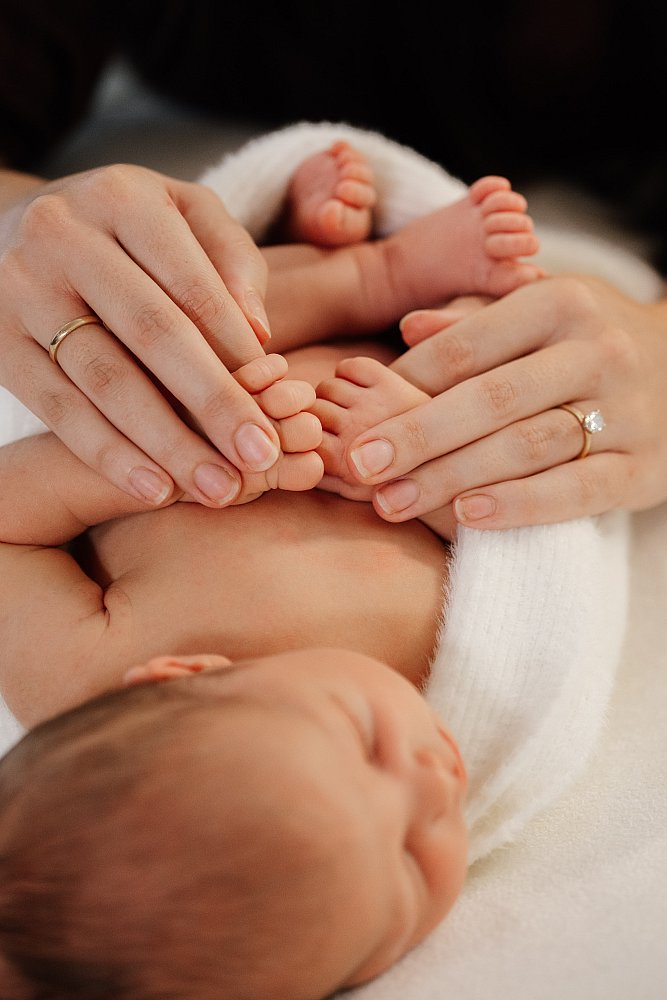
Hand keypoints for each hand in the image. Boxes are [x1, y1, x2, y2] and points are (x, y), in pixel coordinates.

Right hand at [0, 164, 280, 506]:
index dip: (238, 352)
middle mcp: (64, 235)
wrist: (14, 226)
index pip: (191, 285)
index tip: (279, 407)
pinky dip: (109, 454)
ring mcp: (22, 290)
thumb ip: (231, 259)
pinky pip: (57, 407)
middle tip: (261, 456)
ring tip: (218, 488)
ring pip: (104, 378)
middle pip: (152, 332)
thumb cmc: (125, 228)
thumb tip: (260, 333)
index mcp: (122, 198)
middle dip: (213, 403)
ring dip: (167, 442)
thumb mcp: (183, 214)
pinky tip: (155, 488)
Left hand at [340, 275, 666, 528]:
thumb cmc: (589, 342)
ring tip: (391, 502)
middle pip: (490, 398)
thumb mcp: (542, 312)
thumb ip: (475, 321)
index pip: (468, 346)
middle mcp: (596, 351)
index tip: (355, 416)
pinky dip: (521, 505)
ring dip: (451, 477)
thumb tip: (407, 330)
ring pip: (526, 445)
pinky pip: (577, 491)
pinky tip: (468, 517)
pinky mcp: (644, 467)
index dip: (405, 384)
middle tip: (358, 464)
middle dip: (415, 434)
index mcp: (561, 303)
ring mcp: (625, 412)